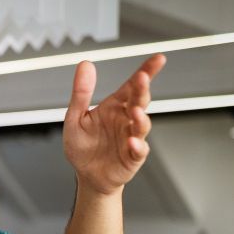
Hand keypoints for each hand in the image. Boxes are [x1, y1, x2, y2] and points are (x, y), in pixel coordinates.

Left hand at [63, 54, 165, 195]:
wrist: (86, 175)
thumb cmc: (82, 146)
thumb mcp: (75, 118)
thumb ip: (81, 93)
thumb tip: (85, 64)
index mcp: (114, 107)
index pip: (132, 86)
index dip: (146, 71)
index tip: (158, 59)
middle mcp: (126, 120)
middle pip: (139, 101)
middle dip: (143, 89)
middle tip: (142, 78)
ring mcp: (132, 138)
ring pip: (142, 125)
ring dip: (140, 118)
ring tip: (134, 111)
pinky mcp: (132, 157)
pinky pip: (138, 151)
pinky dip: (137, 146)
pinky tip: (131, 142)